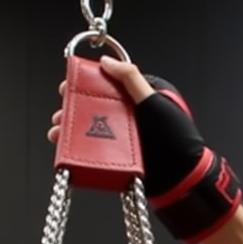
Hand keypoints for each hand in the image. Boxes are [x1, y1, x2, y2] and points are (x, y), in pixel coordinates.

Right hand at [47, 57, 240, 243]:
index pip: (110, 84)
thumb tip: (106, 62)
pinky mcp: (126, 158)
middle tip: (59, 116)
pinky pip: (101, 150)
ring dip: (74, 131)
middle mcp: (134, 116)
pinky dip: (84, 149)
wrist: (185, 181)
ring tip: (58, 136)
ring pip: (96, 129)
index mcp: (143, 98)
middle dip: (74, 111)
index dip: (86, 84)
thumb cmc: (176, 140)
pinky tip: (70, 150)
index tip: (67, 87)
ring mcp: (130, 138)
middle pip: (97, 107)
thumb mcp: (155, 101)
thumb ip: (132, 79)